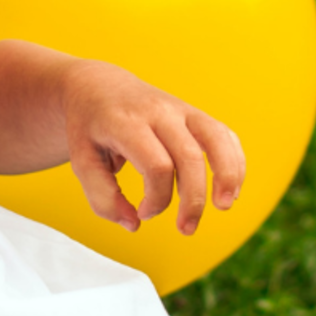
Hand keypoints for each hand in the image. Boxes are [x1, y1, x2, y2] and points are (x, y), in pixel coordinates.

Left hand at [63, 61, 244, 235]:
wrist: (97, 86)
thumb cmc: (90, 127)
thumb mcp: (81, 161)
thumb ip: (102, 198)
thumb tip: (135, 224)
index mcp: (127, 122)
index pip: (156, 165)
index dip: (156, 199)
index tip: (143, 212)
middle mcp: (158, 111)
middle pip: (189, 156)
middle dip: (193, 199)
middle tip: (186, 229)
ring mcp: (180, 109)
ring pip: (216, 138)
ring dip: (228, 175)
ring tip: (225, 206)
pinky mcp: (194, 113)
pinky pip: (224, 134)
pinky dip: (234, 162)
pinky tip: (230, 191)